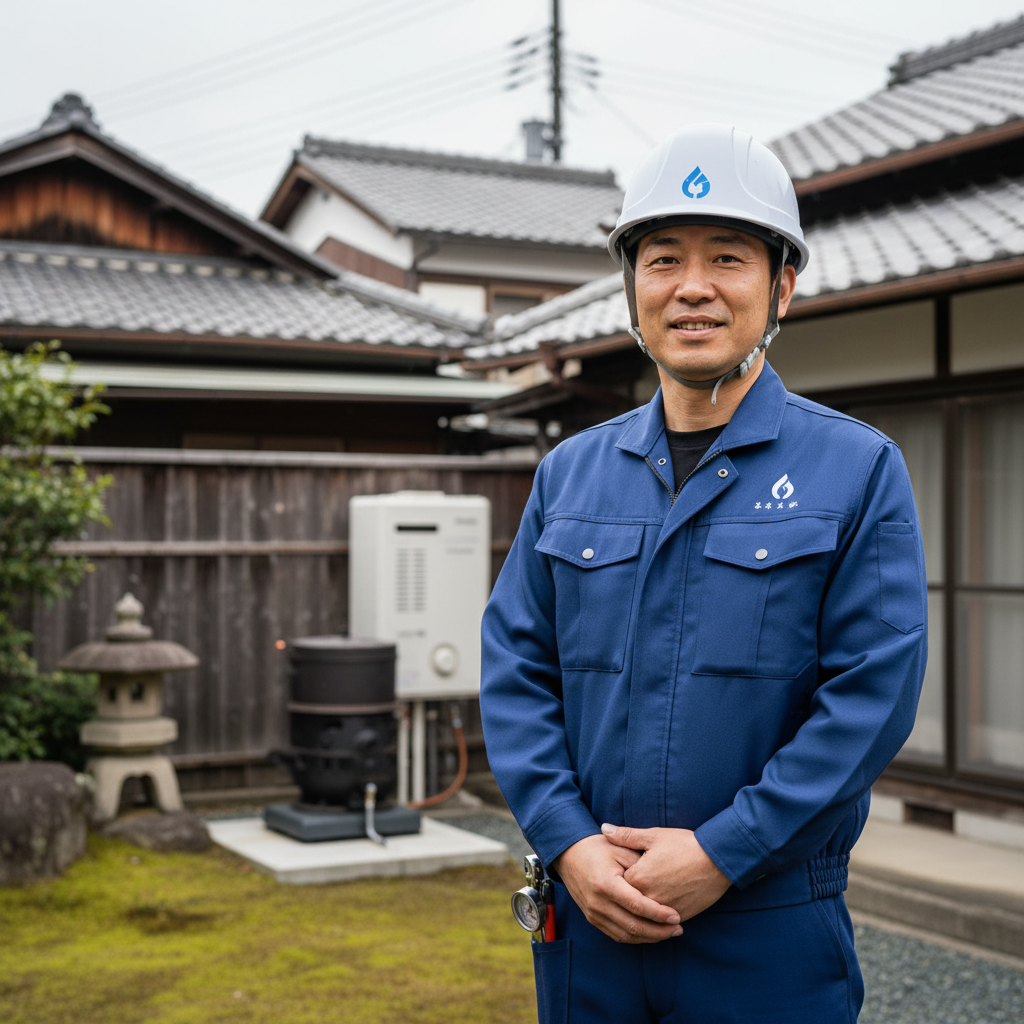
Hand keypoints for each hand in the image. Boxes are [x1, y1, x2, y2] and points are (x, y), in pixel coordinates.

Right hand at [552, 834, 683, 943]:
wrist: (569, 854)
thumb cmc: (598, 848)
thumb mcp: (620, 849)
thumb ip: (640, 864)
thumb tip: (663, 881)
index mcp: (605, 884)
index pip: (637, 906)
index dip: (658, 913)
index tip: (676, 916)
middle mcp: (597, 903)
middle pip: (633, 926)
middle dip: (659, 931)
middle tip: (678, 928)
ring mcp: (593, 913)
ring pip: (626, 935)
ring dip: (649, 937)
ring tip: (669, 932)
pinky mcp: (592, 919)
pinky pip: (617, 935)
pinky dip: (636, 937)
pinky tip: (650, 933)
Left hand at [602, 824, 731, 921]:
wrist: (718, 859)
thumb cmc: (685, 844)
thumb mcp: (654, 835)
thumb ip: (626, 836)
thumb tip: (603, 828)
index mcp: (639, 877)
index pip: (617, 885)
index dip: (616, 879)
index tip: (616, 874)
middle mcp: (649, 897)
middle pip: (628, 904)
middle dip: (625, 899)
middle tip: (624, 892)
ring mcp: (665, 910)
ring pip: (644, 918)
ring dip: (640, 913)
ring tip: (639, 905)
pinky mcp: (680, 916)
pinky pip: (661, 924)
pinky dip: (656, 920)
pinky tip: (654, 913)